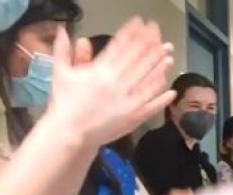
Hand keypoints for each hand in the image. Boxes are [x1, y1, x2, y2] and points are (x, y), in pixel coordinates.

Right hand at [46, 18, 175, 149]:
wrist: (69, 132)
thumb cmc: (64, 103)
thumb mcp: (61, 73)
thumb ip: (63, 51)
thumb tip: (63, 30)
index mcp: (100, 71)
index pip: (120, 48)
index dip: (132, 34)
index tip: (140, 24)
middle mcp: (116, 84)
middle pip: (138, 61)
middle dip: (150, 46)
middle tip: (160, 35)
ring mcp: (127, 101)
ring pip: (148, 81)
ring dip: (160, 68)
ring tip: (169, 56)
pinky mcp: (132, 118)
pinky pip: (151, 106)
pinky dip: (162, 99)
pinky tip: (172, 91)